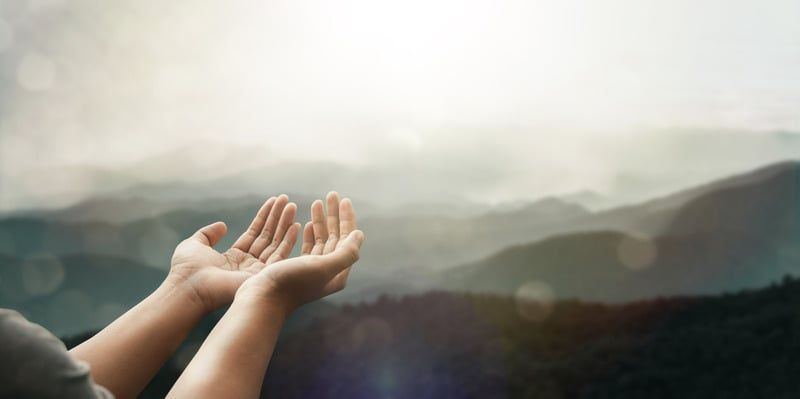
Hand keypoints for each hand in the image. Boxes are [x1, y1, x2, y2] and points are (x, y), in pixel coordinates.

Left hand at [168, 195, 300, 312]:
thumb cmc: (187, 269)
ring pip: (276, 243)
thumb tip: (222, 225)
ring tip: (293, 206)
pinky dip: (289, 240)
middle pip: (267, 237)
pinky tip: (295, 225)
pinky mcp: (262, 276)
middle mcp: (248, 264)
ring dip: (285, 224)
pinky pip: (280, 255)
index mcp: (234, 257)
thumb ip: (209, 234)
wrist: (189, 287)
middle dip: (277, 218)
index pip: (254, 234)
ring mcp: (257, 271)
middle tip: (287, 201)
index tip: (274, 202)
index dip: (264, 218)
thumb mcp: (195, 244)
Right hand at [235, 192, 364, 311]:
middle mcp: (328, 272)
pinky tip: (306, 224)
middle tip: (331, 194)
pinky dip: (309, 233)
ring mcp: (312, 271)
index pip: (348, 240)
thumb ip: (346, 253)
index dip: (347, 219)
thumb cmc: (292, 282)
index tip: (344, 200)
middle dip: (334, 215)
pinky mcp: (297, 269)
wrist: (262, 299)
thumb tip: (359, 234)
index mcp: (338, 273)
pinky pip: (309, 247)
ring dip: (320, 221)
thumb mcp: (323, 266)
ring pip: (321, 240)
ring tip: (318, 203)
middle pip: (336, 237)